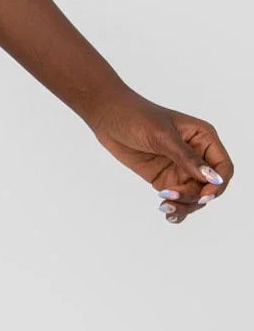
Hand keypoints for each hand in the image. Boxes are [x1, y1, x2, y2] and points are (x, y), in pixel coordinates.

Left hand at [87, 91, 232, 224]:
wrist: (108, 117)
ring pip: (193, 196)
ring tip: (165, 207)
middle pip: (209, 187)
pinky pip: (176, 199)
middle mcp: (196, 155)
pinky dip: (176, 209)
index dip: (218, 184)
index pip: (223, 167)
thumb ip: (186, 157)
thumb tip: (211, 178)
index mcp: (203, 138)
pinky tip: (167, 213)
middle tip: (171, 196)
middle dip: (195, 197)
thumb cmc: (137, 117)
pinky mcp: (164, 179)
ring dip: (184, 206)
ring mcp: (180, 169)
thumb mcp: (163, 136)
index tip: (203, 196)